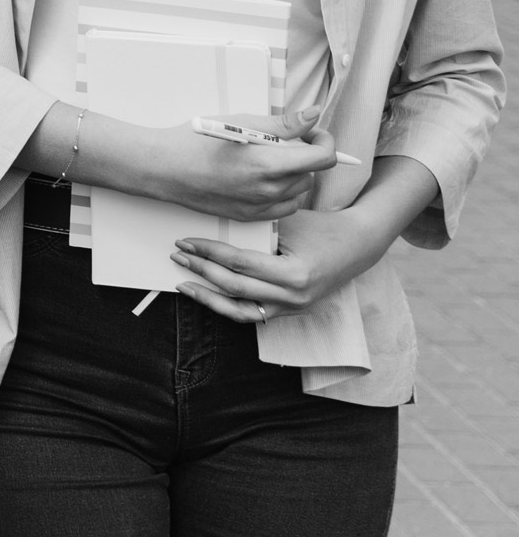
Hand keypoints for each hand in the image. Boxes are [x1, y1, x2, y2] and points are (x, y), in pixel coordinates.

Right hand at [124, 110, 336, 223]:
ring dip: (295, 175)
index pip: (323, 158)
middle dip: (305, 156)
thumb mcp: (241, 123)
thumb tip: (313, 115)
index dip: (325, 141)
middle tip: (281, 143)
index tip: (314, 134)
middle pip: (312, 174)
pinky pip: (284, 207)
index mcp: (269, 163)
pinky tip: (262, 179)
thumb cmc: (196, 141)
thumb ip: (284, 124)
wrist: (163, 168)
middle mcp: (269, 189)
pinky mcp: (251, 216)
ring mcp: (260, 206)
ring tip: (268, 161)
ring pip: (300, 191)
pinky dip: (282, 193)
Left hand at [171, 207, 389, 325]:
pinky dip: (228, 305)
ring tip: (184, 284)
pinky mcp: (290, 311)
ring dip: (208, 298)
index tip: (186, 242)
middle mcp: (294, 296)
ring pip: (241, 311)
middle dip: (201, 272)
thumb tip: (210, 229)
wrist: (358, 245)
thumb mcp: (287, 222)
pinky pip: (252, 314)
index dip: (209, 252)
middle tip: (178, 256)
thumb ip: (253, 230)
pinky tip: (208, 295)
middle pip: (236, 287)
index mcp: (294, 273)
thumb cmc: (322, 228)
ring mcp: (293, 307)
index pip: (240, 263)